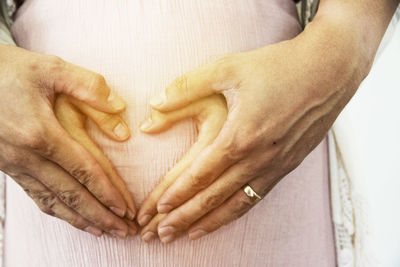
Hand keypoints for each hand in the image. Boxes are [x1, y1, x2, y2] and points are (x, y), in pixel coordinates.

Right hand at [0, 44, 131, 237]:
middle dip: (100, 216)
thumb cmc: (9, 70)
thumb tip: (120, 106)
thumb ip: (88, 86)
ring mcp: (13, 164)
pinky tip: (70, 217)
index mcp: (41, 133)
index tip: (126, 208)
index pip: (84, 171)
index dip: (107, 192)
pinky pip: (35, 195)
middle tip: (123, 231)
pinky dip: (56, 210)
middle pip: (71, 195)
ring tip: (103, 231)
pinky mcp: (6, 166)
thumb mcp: (50, 68)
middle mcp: (26, 156)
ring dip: (80, 220)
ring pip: (52, 201)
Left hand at [138, 18, 368, 242]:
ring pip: (235, 204)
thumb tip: (154, 103)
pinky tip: (224, 218)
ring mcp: (275, 165)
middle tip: (161, 234)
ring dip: (208, 222)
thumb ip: (187, 86)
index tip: (157, 209)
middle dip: (184, 217)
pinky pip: (257, 197)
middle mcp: (257, 158)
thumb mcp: (228, 68)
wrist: (328, 71)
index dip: (176, 194)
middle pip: (213, 197)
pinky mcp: (287, 166)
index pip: (200, 174)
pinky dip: (236, 212)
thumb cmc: (278, 67)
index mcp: (239, 135)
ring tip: (187, 235)